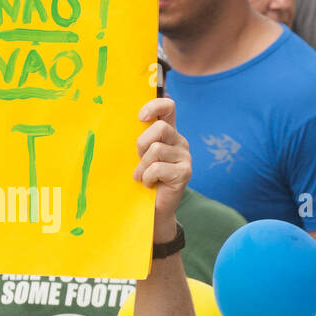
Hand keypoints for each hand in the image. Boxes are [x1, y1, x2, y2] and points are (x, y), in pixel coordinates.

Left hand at [133, 97, 190, 238]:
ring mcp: (184, 156)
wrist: (152, 210)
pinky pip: (158, 168)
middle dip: (142, 144)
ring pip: (156, 150)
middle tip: (138, 159)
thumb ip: (138, 137)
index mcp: (168, 132)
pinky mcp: (185, 172)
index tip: (141, 116)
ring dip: (143, 166)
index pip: (168, 107)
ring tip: (143, 176)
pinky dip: (148, 177)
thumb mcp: (138, 155)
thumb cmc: (142, 179)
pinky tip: (150, 184)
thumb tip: (130, 118)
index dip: (155, 105)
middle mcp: (179, 141)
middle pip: (160, 128)